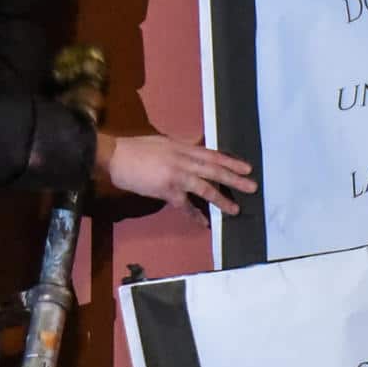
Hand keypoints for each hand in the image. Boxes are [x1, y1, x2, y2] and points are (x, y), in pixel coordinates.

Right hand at [100, 130, 255, 215]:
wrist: (114, 156)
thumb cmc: (135, 149)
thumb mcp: (162, 143)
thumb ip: (180, 149)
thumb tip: (194, 152)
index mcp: (182, 148)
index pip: (212, 155)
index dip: (231, 161)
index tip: (246, 167)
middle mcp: (183, 160)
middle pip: (214, 169)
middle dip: (235, 179)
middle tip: (252, 186)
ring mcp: (176, 175)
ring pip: (205, 188)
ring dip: (221, 199)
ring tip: (235, 209)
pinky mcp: (166, 190)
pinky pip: (185, 206)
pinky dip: (194, 215)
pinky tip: (204, 223)